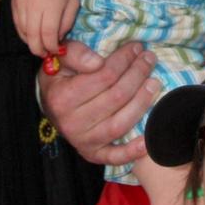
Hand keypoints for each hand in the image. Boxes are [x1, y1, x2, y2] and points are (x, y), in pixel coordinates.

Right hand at [12, 0, 78, 55]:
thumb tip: (57, 39)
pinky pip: (16, 24)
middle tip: (46, 53)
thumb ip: (66, 22)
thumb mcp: (73, 2)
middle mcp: (34, 6)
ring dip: (31, 42)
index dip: (52, 47)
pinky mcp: (14, 3)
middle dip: (40, 50)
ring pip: (23, 33)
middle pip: (33, 38)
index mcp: (51, 6)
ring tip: (40, 44)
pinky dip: (24, 33)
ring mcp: (21, 5)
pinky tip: (32, 34)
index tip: (56, 50)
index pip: (48, 35)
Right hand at [39, 41, 158, 164]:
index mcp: (62, 97)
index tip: (137, 47)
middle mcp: (72, 123)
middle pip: (117, 97)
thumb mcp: (59, 58)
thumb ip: (75, 53)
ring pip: (120, 123)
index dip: (124, 59)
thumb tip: (98, 62)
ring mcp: (82, 141)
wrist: (49, 104)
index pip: (104, 75)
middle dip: (138, 74)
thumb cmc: (59, 77)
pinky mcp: (92, 153)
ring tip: (155, 83)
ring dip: (142, 102)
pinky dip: (132, 151)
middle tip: (149, 59)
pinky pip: (114, 156)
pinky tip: (148, 141)